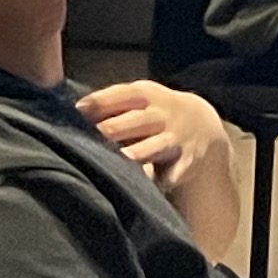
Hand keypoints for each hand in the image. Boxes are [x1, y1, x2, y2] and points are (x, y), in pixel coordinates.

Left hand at [83, 78, 227, 192]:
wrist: (203, 126)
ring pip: (153, 147)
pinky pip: (172, 173)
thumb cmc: (154, 112)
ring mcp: (175, 138)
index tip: (76, 114)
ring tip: (122, 159)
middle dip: (110, 131)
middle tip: (84, 143)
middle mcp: (162, 114)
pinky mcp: (185, 162)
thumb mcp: (139, 98)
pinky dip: (161, 179)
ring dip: (137, 153)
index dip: (97, 104)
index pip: (121, 95)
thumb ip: (110, 103)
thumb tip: (74, 111)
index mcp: (146, 95)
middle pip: (133, 122)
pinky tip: (148, 183)